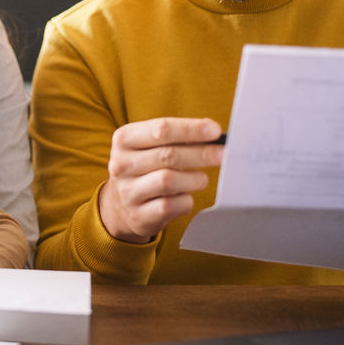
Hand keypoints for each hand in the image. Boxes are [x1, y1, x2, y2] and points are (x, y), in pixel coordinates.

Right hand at [98, 117, 223, 243]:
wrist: (120, 205)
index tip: (215, 131)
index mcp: (124, 139)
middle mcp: (121, 164)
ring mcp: (128, 192)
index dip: (191, 129)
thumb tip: (213, 133)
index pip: (161, 129)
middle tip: (223, 154)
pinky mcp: (139, 215)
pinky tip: (186, 196)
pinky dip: (185, 200)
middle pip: (167, 155)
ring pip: (168, 181)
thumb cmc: (145, 167)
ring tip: (202, 179)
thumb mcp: (150, 146)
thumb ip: (177, 137)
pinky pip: (170, 206)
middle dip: (200, 153)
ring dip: (193, 179)